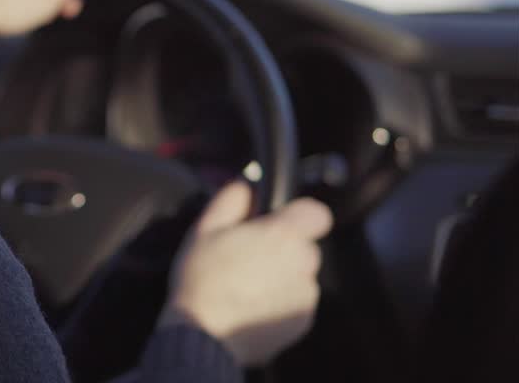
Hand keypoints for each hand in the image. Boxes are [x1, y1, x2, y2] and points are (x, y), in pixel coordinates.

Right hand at [159, 181, 333, 366]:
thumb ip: (231, 198)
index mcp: (282, 235)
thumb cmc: (202, 278)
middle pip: (305, 247)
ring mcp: (305, 295)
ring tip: (247, 286)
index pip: (317, 213)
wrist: (204, 334)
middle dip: (284, 249)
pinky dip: (281, 302)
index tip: (278, 224)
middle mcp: (303, 263)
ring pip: (301, 275)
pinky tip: (252, 306)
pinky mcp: (303, 321)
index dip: (299, 215)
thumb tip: (247, 183)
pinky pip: (297, 303)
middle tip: (249, 257)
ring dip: (282, 276)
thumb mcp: (204, 229)